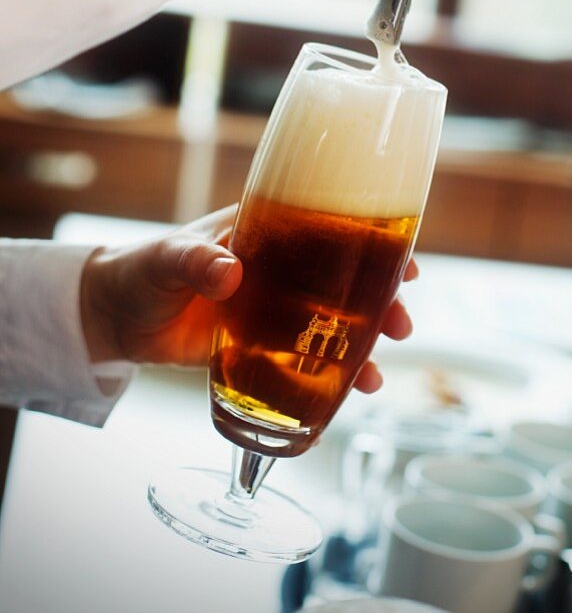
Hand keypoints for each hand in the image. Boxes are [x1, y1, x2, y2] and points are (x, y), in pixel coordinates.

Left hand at [80, 205, 415, 393]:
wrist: (112, 316)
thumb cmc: (142, 269)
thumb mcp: (169, 257)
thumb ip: (197, 261)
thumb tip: (231, 272)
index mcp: (265, 231)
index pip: (331, 228)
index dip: (374, 239)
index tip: (405, 257)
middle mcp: (279, 268)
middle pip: (345, 280)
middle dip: (381, 300)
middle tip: (400, 323)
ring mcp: (272, 309)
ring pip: (333, 323)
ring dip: (363, 344)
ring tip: (378, 372)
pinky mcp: (257, 346)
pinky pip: (303, 361)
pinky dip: (327, 378)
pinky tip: (346, 398)